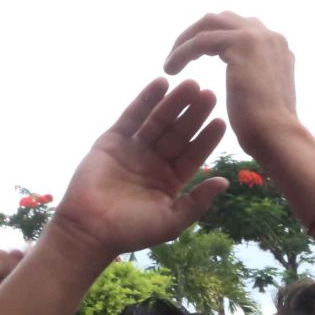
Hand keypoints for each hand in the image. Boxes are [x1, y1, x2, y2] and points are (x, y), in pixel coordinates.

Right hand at [47, 79, 227, 259]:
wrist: (90, 229)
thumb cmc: (131, 231)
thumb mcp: (171, 221)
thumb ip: (198, 201)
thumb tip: (224, 181)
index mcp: (171, 180)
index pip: (193, 155)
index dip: (206, 139)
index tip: (221, 122)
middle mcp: (155, 161)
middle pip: (179, 133)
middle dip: (194, 115)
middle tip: (209, 95)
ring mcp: (134, 148)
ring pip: (159, 121)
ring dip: (174, 102)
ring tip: (190, 85)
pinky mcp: (113, 139)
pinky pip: (132, 115)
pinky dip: (146, 99)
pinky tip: (161, 83)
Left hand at [165, 13, 301, 163]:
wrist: (277, 136)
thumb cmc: (268, 130)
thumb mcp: (264, 95)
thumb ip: (257, 77)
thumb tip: (246, 79)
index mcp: (277, 48)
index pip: (241, 28)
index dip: (216, 38)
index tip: (196, 55)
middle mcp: (271, 36)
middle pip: (224, 18)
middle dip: (198, 32)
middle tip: (179, 53)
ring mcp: (258, 37)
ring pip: (210, 24)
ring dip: (186, 40)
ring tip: (171, 62)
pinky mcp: (241, 43)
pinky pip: (201, 40)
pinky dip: (182, 52)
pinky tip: (170, 69)